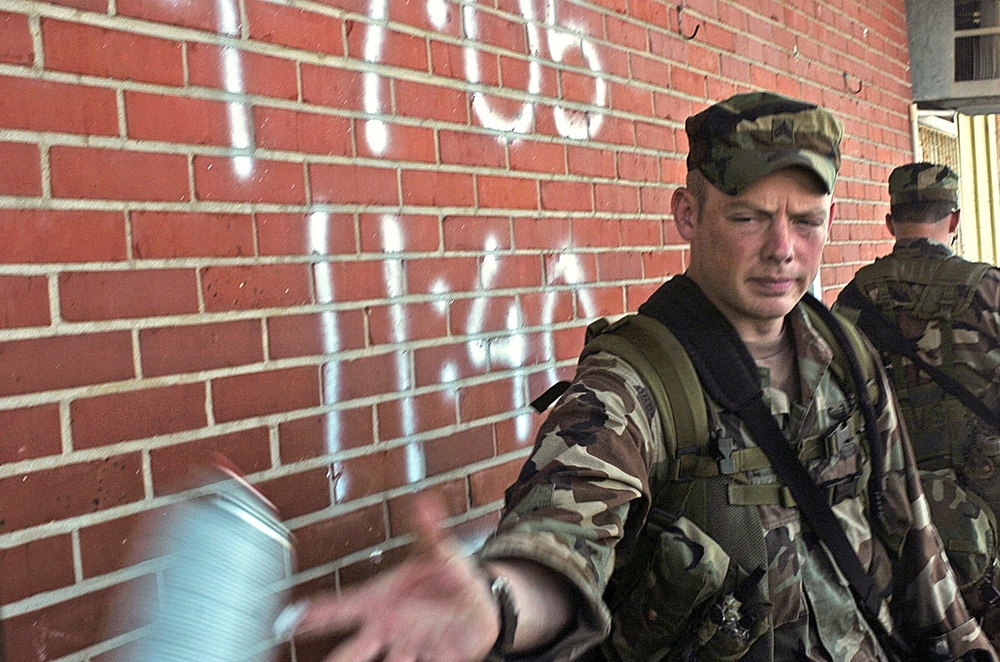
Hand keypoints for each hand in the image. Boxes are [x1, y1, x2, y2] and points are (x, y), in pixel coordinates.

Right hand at [286, 495, 500, 661]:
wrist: (481, 603)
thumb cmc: (449, 578)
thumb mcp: (440, 551)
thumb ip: (429, 530)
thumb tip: (424, 501)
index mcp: (380, 601)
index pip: (341, 607)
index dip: (313, 614)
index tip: (288, 621)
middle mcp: (387, 628)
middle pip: (352, 652)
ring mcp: (406, 647)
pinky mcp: (433, 659)